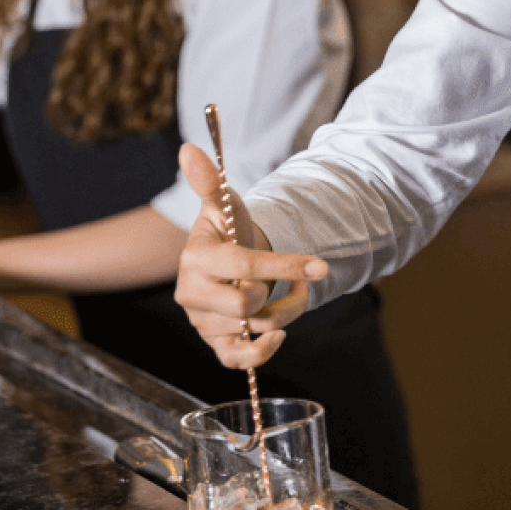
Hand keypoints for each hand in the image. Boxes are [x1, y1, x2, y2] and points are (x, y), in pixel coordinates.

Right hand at [174, 144, 327, 368]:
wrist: (230, 263)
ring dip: (285, 310)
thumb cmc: (230, 232)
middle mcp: (192, 293)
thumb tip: (189, 148)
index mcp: (195, 258)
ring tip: (289, 292)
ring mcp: (202, 322)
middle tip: (287, 276)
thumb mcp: (226, 206)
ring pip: (255, 328)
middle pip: (247, 303)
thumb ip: (210, 181)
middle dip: (276, 290)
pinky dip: (261, 352)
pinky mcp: (215, 343)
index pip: (242, 264)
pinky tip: (279, 335)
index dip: (284, 265)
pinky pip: (237, 360)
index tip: (321, 265)